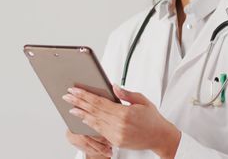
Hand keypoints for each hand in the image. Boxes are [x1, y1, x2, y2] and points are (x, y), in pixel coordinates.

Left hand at [62, 84, 180, 157]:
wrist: (160, 137)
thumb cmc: (152, 119)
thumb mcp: (142, 100)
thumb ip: (126, 94)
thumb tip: (113, 87)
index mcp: (125, 113)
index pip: (99, 102)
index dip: (85, 96)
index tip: (75, 91)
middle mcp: (119, 125)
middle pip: (94, 112)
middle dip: (79, 103)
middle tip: (68, 96)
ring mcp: (116, 135)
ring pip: (94, 123)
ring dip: (82, 114)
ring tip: (72, 107)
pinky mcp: (115, 142)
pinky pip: (100, 131)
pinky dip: (90, 124)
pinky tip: (85, 118)